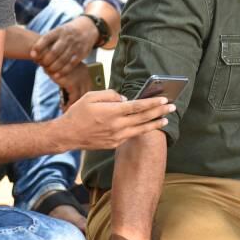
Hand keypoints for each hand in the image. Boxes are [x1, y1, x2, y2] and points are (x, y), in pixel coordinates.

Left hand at [31, 16, 99, 80]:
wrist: (87, 28)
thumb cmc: (67, 33)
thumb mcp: (58, 31)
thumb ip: (47, 40)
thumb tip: (33, 53)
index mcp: (59, 31)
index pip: (46, 38)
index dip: (38, 47)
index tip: (32, 55)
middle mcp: (67, 37)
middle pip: (54, 52)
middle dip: (46, 60)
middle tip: (41, 65)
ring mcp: (75, 45)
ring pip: (62, 59)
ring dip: (53, 67)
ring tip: (48, 71)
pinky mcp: (82, 53)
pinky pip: (71, 64)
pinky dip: (63, 71)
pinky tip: (57, 75)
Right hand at [58, 62, 92, 108]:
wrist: (47, 55)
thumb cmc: (54, 63)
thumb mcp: (66, 71)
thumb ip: (71, 80)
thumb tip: (72, 92)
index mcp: (85, 71)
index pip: (88, 87)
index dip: (84, 97)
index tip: (79, 104)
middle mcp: (86, 75)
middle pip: (87, 93)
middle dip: (81, 103)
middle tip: (74, 111)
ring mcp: (81, 79)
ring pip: (81, 97)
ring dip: (75, 106)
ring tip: (67, 111)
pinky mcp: (73, 83)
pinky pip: (74, 99)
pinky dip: (69, 105)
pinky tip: (64, 108)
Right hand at [60, 90, 174, 149]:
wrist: (67, 135)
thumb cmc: (78, 113)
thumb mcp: (91, 96)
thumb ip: (111, 95)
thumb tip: (126, 99)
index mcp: (111, 112)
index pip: (137, 106)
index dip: (152, 103)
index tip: (163, 100)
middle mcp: (116, 125)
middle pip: (143, 118)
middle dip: (159, 112)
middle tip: (172, 106)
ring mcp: (116, 137)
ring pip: (141, 130)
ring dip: (155, 123)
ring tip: (166, 119)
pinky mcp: (114, 144)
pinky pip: (132, 136)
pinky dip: (142, 130)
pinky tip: (149, 126)